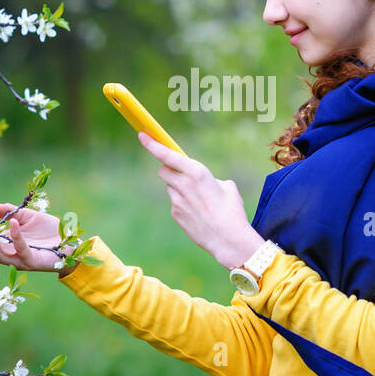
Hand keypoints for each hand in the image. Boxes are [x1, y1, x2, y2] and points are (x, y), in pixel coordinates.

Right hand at [0, 202, 69, 272]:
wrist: (72, 242)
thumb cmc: (49, 231)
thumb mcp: (27, 217)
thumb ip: (11, 212)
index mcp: (5, 245)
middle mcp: (10, 255)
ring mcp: (21, 260)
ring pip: (0, 255)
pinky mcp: (34, 261)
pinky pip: (22, 249)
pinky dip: (16, 236)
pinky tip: (12, 223)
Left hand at [137, 131, 264, 268]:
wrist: (228, 240)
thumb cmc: (232, 212)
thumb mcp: (228, 187)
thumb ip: (211, 179)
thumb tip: (206, 183)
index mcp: (197, 172)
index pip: (167, 155)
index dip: (152, 144)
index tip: (142, 135)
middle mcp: (183, 185)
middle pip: (163, 170)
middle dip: (169, 169)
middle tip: (182, 174)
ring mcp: (176, 201)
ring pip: (170, 188)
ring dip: (179, 189)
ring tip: (199, 200)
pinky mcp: (175, 214)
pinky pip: (176, 203)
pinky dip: (183, 204)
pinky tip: (199, 213)